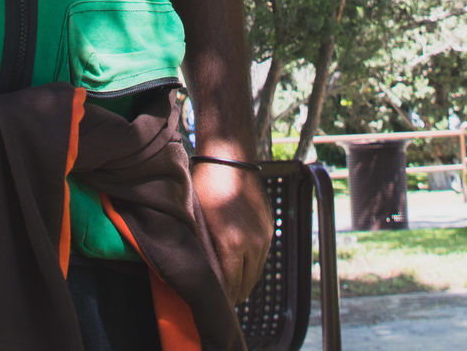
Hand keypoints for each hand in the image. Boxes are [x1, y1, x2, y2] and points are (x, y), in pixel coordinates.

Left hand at [191, 160, 271, 305]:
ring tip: (229, 289)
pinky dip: (251, 267)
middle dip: (232, 295)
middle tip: (219, 302)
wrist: (230, 159)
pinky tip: (240, 269)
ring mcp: (263, 237)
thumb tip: (200, 275)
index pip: (228, 285)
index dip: (220, 299)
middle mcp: (252, 244)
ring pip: (256, 273)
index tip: (211, 306)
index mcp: (232, 244)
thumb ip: (202, 250)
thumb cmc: (206, 187)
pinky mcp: (268, 229)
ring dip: (244, 282)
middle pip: (245, 284)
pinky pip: (261, 258)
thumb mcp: (198, 220)